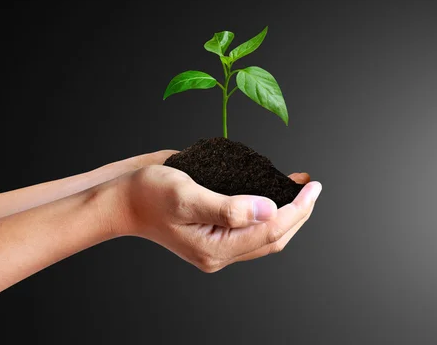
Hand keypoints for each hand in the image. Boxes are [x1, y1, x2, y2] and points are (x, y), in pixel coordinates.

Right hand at [98, 160, 321, 272]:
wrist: (124, 198)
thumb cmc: (149, 195)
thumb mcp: (187, 197)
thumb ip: (229, 207)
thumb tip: (270, 209)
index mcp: (215, 249)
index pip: (269, 232)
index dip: (296, 210)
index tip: (312, 187)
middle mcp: (220, 250)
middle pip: (273, 237)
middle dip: (297, 212)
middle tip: (312, 186)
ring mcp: (218, 240)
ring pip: (265, 233)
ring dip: (287, 212)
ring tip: (300, 186)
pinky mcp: (215, 227)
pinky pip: (250, 224)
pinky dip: (268, 208)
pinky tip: (273, 190)